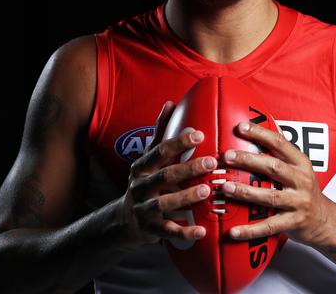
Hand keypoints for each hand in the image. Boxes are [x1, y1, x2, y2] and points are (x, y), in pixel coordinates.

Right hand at [118, 101, 217, 248]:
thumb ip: (159, 132)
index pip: (159, 151)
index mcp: (141, 167)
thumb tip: (170, 103)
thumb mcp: (148, 158)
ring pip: (164, 203)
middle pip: (164, 176)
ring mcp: (144, 209)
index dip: (178, 142)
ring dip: (185, 198)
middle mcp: (140, 187)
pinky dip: (184, 232)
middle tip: (212, 161)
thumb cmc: (144, 182)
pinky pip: (168, 231)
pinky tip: (202, 230)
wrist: (123, 220)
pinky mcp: (150, 229)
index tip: (199, 134)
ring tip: (207, 191)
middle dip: (188, 168)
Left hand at [219, 121, 329, 246]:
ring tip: (225, 188)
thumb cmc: (305, 190)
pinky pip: (269, 226)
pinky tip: (233, 231)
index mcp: (301, 163)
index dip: (260, 134)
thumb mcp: (300, 167)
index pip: (280, 143)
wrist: (325, 221)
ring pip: (269, 197)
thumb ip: (283, 150)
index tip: (240, 127)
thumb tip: (268, 124)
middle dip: (249, 160)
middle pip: (274, 167)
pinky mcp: (293, 223)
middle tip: (227, 156)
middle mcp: (301, 181)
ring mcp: (298, 203)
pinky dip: (250, 230)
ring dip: (245, 192)